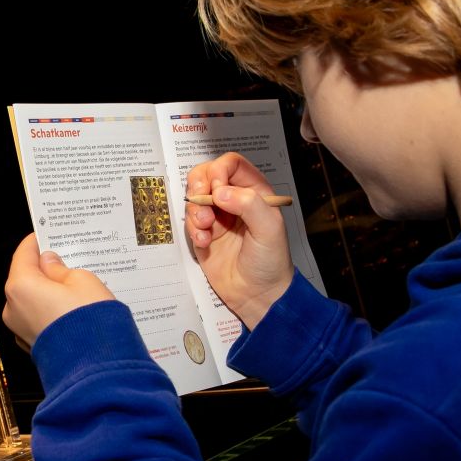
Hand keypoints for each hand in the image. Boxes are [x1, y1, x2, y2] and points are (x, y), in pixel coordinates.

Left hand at [2, 233, 117, 349]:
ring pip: (32, 300)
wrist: (96, 366)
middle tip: (64, 258)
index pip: (23, 254)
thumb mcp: (81, 280)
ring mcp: (20, 330)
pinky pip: (39, 319)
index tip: (46, 234)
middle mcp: (13, 308)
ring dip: (48, 291)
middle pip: (26, 278)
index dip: (36, 242)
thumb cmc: (89, 318)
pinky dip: (51, 310)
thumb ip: (60, 268)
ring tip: (72, 284)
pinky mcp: (32, 345)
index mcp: (20, 286)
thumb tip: (49, 263)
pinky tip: (70, 307)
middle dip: (44, 268)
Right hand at [185, 152, 295, 329]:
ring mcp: (217, 217)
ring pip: (194, 197)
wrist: (258, 295)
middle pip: (207, 174)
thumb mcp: (269, 229)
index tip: (216, 190)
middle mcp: (234, 200)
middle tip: (202, 204)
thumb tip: (219, 192)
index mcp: (254, 192)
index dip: (219, 171)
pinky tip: (203, 243)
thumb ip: (249, 204)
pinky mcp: (203, 234)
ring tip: (205, 230)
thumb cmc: (270, 262)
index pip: (231, 164)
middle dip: (199, 186)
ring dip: (194, 210)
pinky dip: (192, 229)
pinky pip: (189, 220)